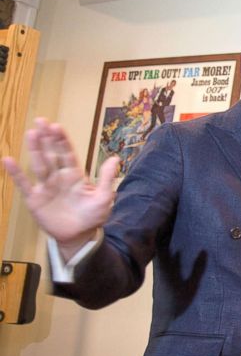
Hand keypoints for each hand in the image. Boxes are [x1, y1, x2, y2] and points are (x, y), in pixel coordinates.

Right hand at [2, 118, 119, 258]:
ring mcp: (45, 186)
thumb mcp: (104, 198)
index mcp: (75, 175)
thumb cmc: (93, 216)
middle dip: (46, 138)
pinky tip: (8, 160)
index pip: (67, 154)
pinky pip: (24, 184)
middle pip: (51, 154)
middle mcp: (58, 177)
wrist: (79, 235)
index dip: (61, 140)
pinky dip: (15, 173)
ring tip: (31, 134)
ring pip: (39, 165)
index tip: (56, 126)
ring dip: (35, 150)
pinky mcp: (35, 198)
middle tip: (41, 120)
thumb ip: (106, 178)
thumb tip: (115, 158)